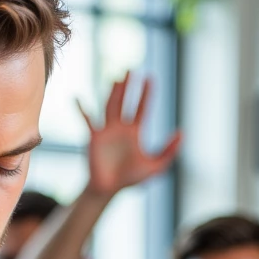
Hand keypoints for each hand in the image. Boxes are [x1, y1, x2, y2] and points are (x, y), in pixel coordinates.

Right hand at [79, 73, 181, 199]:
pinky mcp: (94, 138)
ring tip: (117, 79)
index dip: (147, 93)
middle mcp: (121, 127)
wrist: (109, 189)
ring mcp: (107, 131)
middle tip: (132, 69)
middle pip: (125, 101)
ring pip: (110, 106)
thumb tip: (181, 132)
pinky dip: (82, 109)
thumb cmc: (131, 179)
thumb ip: (169, 151)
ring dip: (113, 93)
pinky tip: (77, 98)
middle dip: (129, 86)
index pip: (143, 108)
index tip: (151, 77)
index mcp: (135, 131)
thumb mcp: (155, 167)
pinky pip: (88, 121)